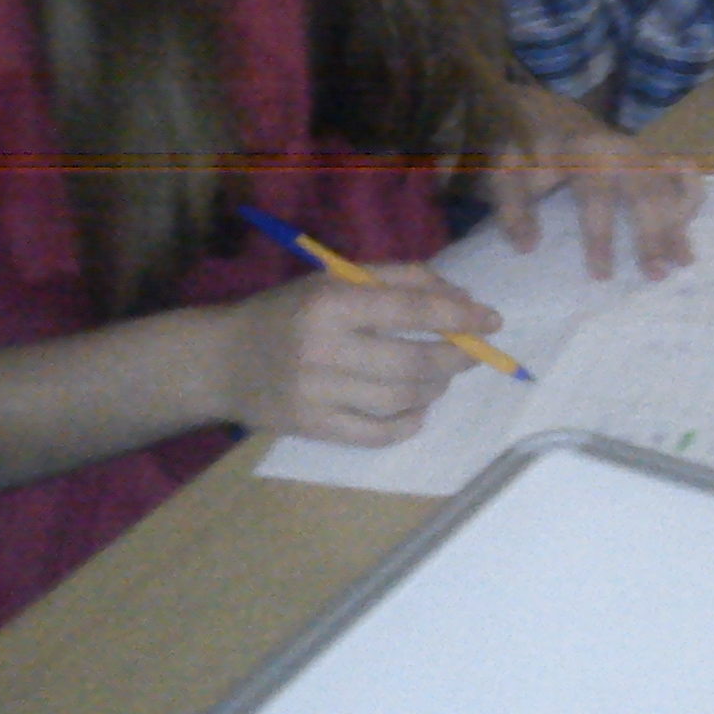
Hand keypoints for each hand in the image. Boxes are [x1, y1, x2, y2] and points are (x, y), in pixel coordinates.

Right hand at [208, 265, 496, 447]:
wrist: (221, 361)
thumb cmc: (288, 311)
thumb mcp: (335, 278)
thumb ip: (400, 279)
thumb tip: (462, 301)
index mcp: (330, 301)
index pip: (409, 309)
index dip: (458, 317)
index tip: (492, 321)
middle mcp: (322, 348)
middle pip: (412, 362)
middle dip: (455, 359)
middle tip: (470, 355)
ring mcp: (316, 393)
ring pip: (400, 400)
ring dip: (433, 389)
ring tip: (436, 378)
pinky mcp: (311, 428)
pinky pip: (375, 434)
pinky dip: (406, 424)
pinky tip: (414, 410)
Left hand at [495, 83, 702, 279]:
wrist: (541, 112)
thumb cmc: (523, 149)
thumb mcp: (504, 174)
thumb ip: (511, 208)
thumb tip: (528, 245)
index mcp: (582, 152)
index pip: (598, 197)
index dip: (601, 236)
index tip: (602, 275)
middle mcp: (619, 148)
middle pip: (645, 191)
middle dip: (652, 234)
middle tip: (656, 275)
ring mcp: (638, 150)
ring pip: (667, 184)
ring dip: (677, 222)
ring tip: (684, 260)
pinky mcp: (648, 153)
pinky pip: (681, 167)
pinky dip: (690, 190)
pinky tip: (689, 221)